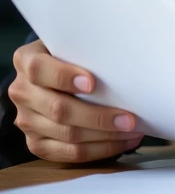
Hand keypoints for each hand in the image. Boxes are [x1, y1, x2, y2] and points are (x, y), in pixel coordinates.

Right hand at [10, 40, 142, 162]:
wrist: (51, 72)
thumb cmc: (72, 51)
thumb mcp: (72, 40)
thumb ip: (86, 45)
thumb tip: (129, 49)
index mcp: (27, 61)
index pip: (40, 70)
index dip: (65, 77)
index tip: (92, 83)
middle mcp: (22, 92)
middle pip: (59, 109)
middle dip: (98, 116)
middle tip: (129, 119)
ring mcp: (27, 120)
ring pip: (67, 135)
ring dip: (104, 136)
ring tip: (133, 131)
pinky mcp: (36, 143)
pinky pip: (68, 153)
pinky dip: (99, 149)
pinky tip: (122, 142)